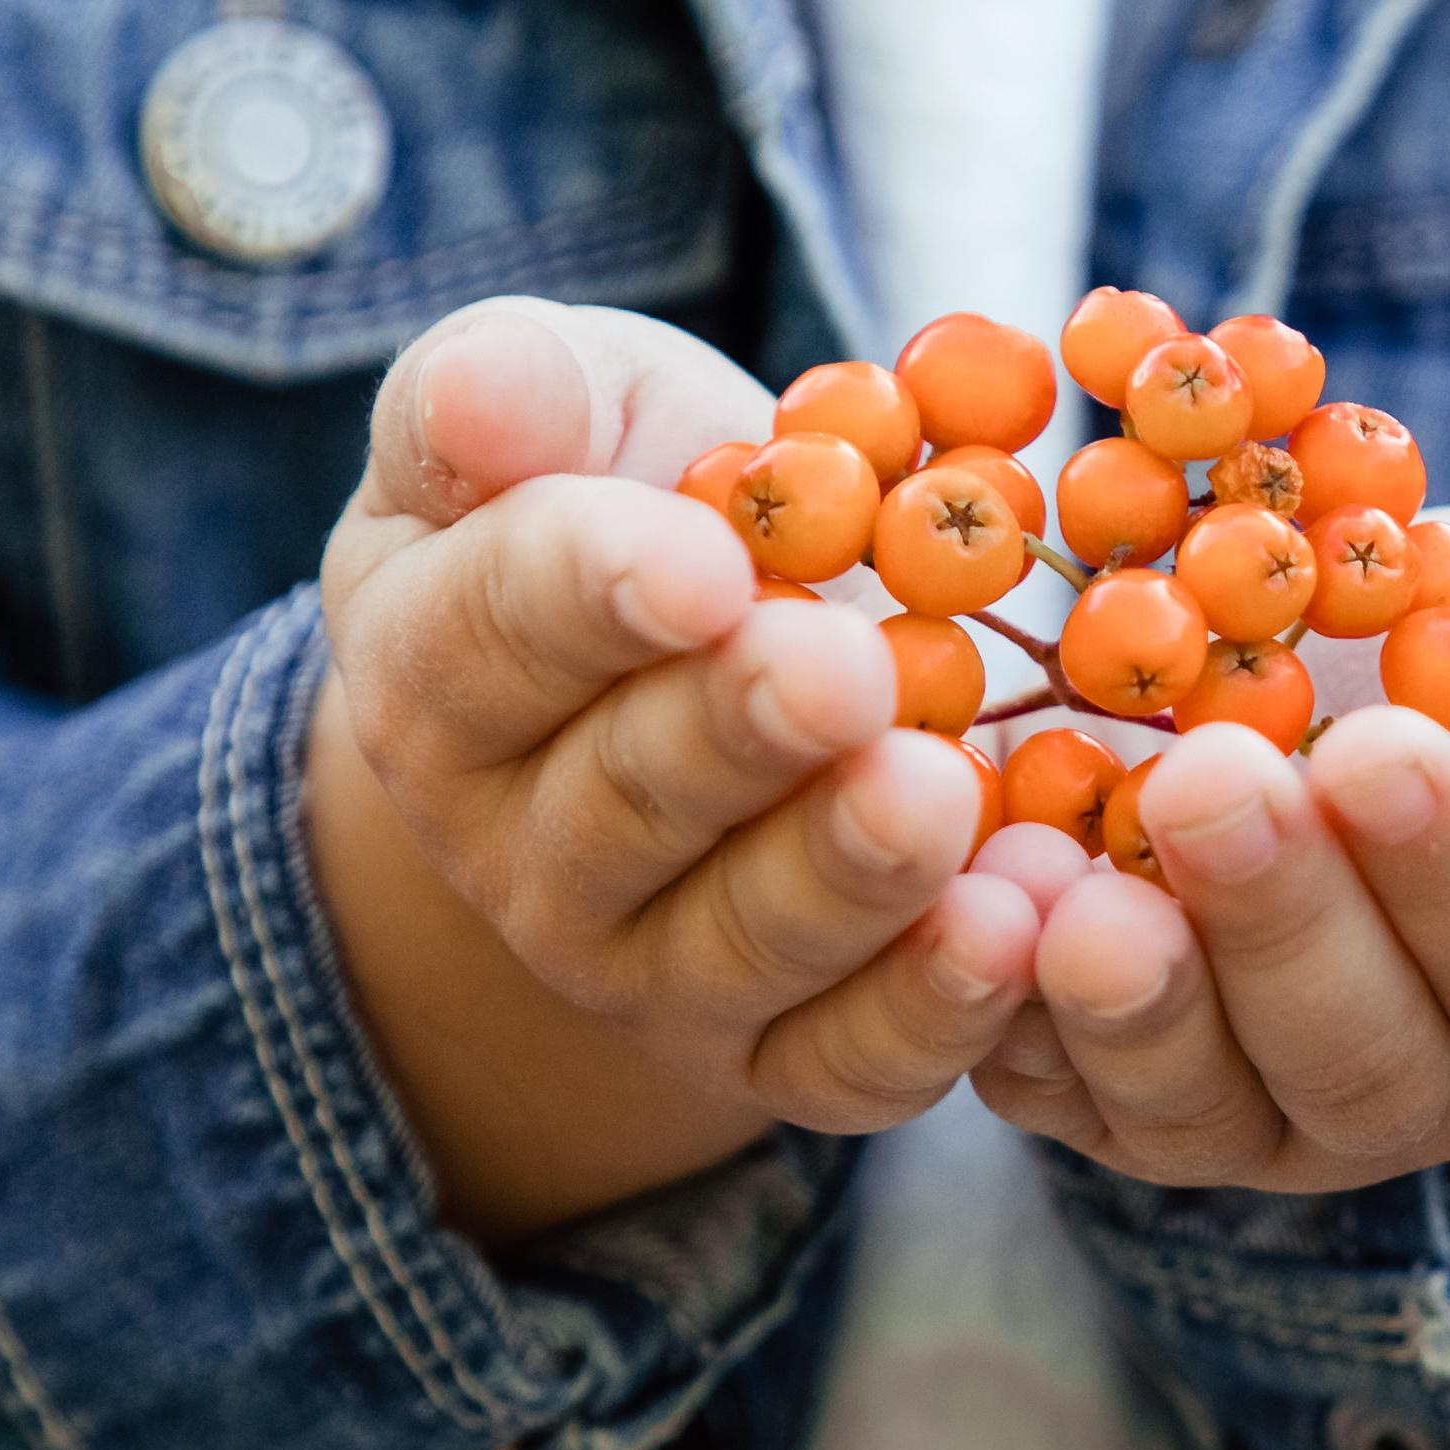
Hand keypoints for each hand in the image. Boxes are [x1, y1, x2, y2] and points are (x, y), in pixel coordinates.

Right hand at [312, 298, 1039, 1242]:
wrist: (726, 660)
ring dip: (846, 873)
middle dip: (738, 737)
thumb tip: (483, 392)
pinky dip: (931, 1013)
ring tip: (937, 797)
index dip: (596, 594)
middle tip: (838, 674)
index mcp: (437, 676)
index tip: (703, 561)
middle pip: (625, 803)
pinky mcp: (782, 1056)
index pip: (498, 635)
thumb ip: (514, 387)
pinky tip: (1012, 931)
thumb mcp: (570, 400)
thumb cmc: (645, 492)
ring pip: (741, 941)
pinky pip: (846, 1062)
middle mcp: (520, 856)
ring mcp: (649, 973)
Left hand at [972, 507, 1449, 1190]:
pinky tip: (968, 911)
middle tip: (1204, 784)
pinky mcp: (1116, 1104)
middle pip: (1361, 1056)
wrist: (1348, 686)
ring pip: (1201, 1108)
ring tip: (1064, 890)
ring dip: (1130, 1004)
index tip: (1379, 752)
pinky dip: (1000, 1015)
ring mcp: (1262, 1115)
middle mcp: (1424, 1084)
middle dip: (1278, 923)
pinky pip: (1054, 1092)